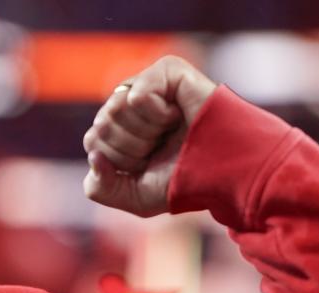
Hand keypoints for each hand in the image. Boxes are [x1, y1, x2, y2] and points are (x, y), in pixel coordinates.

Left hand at [83, 56, 216, 216]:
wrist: (225, 171)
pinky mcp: (166, 70)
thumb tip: (93, 155)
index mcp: (121, 129)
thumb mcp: (135, 197)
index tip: (150, 163)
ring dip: (146, 132)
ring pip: (115, 109)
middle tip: (163, 147)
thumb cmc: (184, 181)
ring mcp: (147, 83)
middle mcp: (130, 103)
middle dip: (132, 148)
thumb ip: (101, 187)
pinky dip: (158, 115)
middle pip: (100, 127)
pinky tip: (178, 115)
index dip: (121, 162)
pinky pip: (137, 95)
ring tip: (172, 130)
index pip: (94, 143)